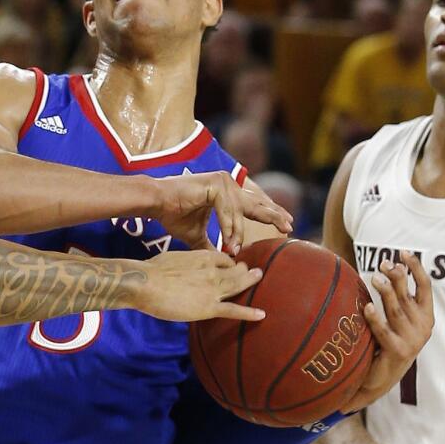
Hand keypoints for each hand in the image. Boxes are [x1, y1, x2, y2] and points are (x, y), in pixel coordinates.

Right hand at [135, 249, 264, 321]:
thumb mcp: (172, 258)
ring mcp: (212, 290)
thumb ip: (184, 262)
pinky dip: (249, 312)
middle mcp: (212, 272)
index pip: (224, 259)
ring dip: (251, 282)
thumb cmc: (151, 270)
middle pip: (236, 271)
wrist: (144, 283)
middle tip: (255, 271)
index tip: (233, 265)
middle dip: (246, 271)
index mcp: (202, 258)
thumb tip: (181, 267)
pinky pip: (233, 310)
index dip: (230, 262)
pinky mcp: (208, 307)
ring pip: (238, 285)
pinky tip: (261, 314)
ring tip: (260, 279)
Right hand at [153, 172, 292, 254]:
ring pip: (239, 211)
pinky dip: (228, 226)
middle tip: (288, 226)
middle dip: (273, 215)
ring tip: (235, 248)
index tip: (286, 225)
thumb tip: (221, 262)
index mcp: (227, 193)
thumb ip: (212, 245)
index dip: (270, 214)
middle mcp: (228, 184)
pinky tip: (228, 241)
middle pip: (256, 203)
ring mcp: (223, 182)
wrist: (155, 203)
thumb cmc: (173, 214)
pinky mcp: (215, 184)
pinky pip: (227, 209)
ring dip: (237, 232)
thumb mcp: (197, 235)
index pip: (253, 204)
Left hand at [341, 251, 433, 411]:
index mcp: (424, 315)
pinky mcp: (397, 352)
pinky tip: (367, 307)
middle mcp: (422, 326)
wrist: (380, 378)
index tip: (403, 252)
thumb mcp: (395, 318)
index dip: (416, 268)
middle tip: (382, 263)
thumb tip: (386, 266)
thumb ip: (394, 296)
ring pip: (397, 311)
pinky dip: (375, 319)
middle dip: (397, 277)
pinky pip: (384, 332)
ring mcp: (411, 340)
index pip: (425, 287)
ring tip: (375, 277)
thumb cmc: (384, 341)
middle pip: (408, 296)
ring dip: (386, 292)